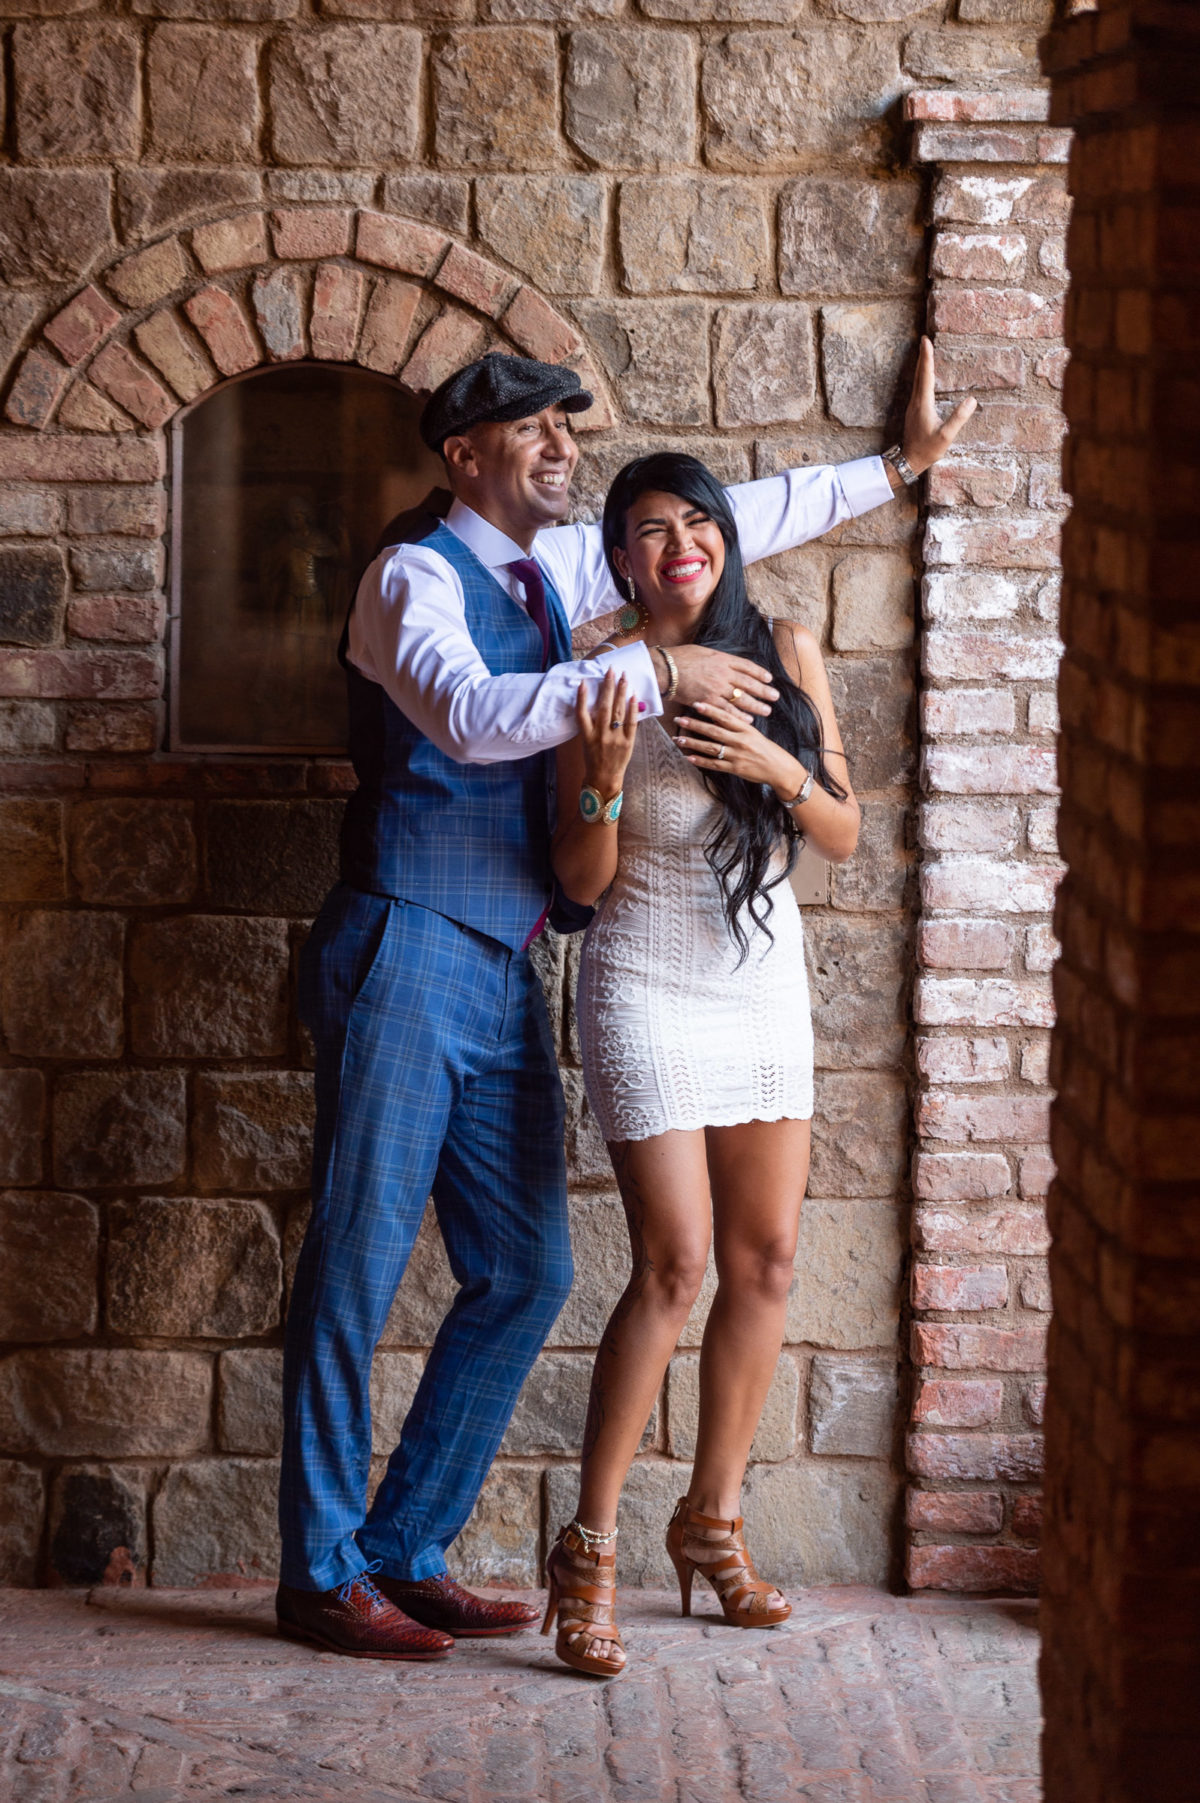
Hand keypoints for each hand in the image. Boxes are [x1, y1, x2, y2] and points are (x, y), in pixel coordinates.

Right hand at [576, 667, 637, 797]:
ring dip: (621, 692)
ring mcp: (614, 739)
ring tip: (623, 677)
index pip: (582, 713)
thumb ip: (592, 724)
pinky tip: (634, 695)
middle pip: (603, 707)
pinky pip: (631, 723)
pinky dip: (633, 708)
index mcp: (586, 736)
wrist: (604, 779)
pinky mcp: (628, 743)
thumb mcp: (587, 741)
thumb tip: (601, 701)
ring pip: (617, 711)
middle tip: (611, 670)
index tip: (584, 682)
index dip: (582, 697)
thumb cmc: (593, 758)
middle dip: (607, 687)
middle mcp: (600, 736)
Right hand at [670, 644, 778, 718]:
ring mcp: (716, 687)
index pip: (747, 666)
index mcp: (723, 659)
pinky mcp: (708, 700)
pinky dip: (739, 716)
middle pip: (749, 683)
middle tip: (775, 697)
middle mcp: (723, 673)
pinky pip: (727, 710)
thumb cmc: (680, 658)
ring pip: (741, 698)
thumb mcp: (704, 651)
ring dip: (756, 705)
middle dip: (764, 691)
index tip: (769, 678)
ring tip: (766, 711)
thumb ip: (718, 659)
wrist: (665, 668)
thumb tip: (726, 663)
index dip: (760, 673)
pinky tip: (748, 720)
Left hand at [674, 699, 796, 788]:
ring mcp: (737, 756)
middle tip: (679, 719)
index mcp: (747, 729)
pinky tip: (688, 757)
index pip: (726, 716)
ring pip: (711, 748)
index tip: (696, 703)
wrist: (780, 770)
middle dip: (695, 724)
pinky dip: (700, 761)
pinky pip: (714, 765)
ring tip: (679, 738)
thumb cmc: (767, 749)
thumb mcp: (754, 733)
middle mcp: (741, 741)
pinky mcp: (735, 769)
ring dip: (693, 742)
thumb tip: (717, 717)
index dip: (710, 710)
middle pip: (714, 731)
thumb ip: (737, 726)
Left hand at [900, 336, 976, 474]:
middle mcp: (916, 401)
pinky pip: (918, 386)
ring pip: (917, 379)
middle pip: (920, 373)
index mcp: (924, 404)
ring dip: (922, 364)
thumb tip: (972, 400)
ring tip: (925, 351)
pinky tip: (925, 374)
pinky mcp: (914, 410)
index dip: (927, 358)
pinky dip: (922, 375)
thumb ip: (958, 418)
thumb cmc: (927, 450)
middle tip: (924, 339)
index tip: (926, 341)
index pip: (926, 375)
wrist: (908, 460)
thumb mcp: (946, 436)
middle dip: (923, 355)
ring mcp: (913, 405)